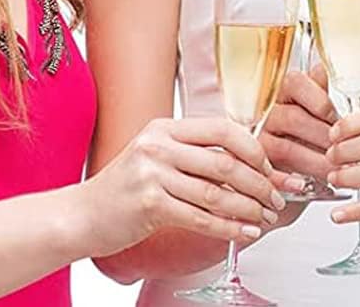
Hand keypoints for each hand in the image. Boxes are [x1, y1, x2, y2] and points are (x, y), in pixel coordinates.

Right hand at [75, 117, 284, 257]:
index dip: (253, 148)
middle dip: (259, 182)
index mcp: (165, 128)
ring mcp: (153, 175)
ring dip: (248, 208)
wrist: (82, 215)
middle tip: (277, 196)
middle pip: (225, 162)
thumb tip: (242, 164)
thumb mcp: (155, 156)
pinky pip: (200, 218)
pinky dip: (228, 228)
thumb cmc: (123, 188)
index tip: (270, 167)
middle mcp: (159, 146)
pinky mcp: (150, 206)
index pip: (222, 129)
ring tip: (265, 217)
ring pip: (216, 193)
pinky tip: (244, 232)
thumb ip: (191, 153)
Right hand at [261, 61, 339, 185]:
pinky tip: (304, 185)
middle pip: (294, 118)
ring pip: (287, 148)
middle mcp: (264, 113)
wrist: (274, 167)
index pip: (295, 83)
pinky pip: (271, 175)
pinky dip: (289, 181)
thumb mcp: (306, 108)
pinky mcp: (254, 167)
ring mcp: (257, 140)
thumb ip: (315, 90)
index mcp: (278, 91)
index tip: (336, 117)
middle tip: (344, 151)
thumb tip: (320, 68)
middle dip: (324, 137)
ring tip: (335, 171)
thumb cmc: (296, 133)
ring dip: (316, 162)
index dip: (320, 100)